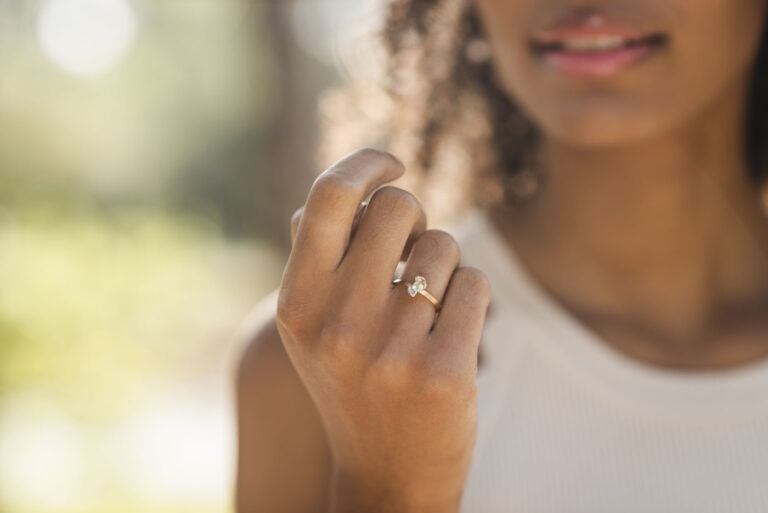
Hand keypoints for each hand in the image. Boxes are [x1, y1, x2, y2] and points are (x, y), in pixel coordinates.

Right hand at [275, 148, 490, 512]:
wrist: (387, 474)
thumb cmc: (352, 382)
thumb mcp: (313, 324)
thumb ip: (322, 252)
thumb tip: (357, 179)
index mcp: (297, 302)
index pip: (330, 195)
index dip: (367, 163)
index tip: (394, 162)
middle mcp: (337, 322)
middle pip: (399, 207)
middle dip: (416, 219)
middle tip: (413, 253)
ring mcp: (391, 349)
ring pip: (444, 245)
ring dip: (444, 266)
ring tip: (426, 310)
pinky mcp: (444, 370)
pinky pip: (475, 283)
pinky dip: (471, 296)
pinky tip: (452, 333)